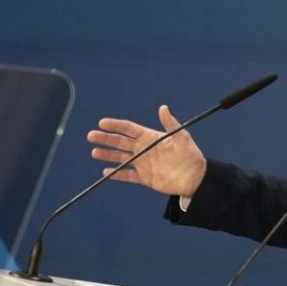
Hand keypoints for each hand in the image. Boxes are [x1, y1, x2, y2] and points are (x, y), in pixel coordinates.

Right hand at [86, 105, 206, 197]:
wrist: (195, 177)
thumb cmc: (190, 154)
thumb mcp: (181, 137)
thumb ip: (170, 124)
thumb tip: (163, 107)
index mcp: (150, 137)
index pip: (129, 129)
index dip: (116, 125)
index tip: (102, 123)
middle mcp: (144, 149)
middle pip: (121, 142)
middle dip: (106, 138)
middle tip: (91, 136)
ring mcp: (143, 163)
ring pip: (121, 158)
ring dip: (108, 155)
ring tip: (94, 152)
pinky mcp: (144, 178)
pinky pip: (127, 175)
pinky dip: (117, 174)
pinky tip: (106, 172)